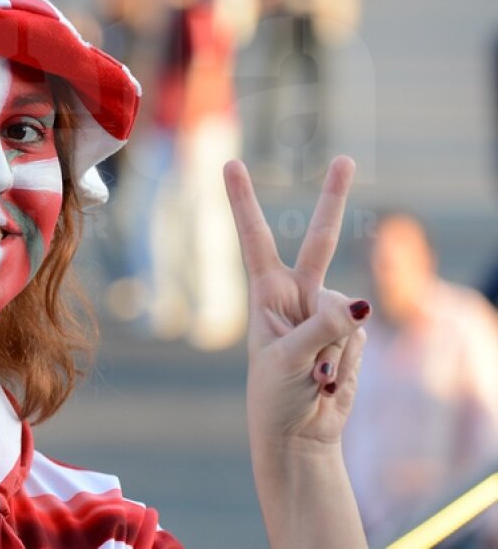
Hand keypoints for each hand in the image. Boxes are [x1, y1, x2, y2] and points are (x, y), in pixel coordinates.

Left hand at [223, 156, 370, 453]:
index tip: (230, 163)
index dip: (243, 201)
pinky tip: (329, 378)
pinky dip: (346, 359)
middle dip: (333, 199)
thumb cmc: (276, 395)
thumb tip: (359, 305)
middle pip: (320, 240)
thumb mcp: (288, 359)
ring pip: (345, 309)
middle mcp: (297, 294)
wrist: (299, 432)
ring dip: (332, 347)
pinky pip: (358, 334)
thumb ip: (323, 328)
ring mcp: (326, 311)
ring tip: (312, 372)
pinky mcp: (350, 332)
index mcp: (267, 292)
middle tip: (345, 158)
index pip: (254, 237)